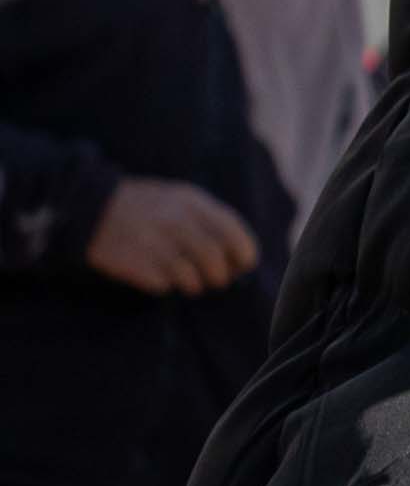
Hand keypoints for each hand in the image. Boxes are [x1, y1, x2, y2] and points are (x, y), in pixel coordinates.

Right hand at [85, 175, 260, 294]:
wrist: (90, 207)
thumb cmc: (146, 209)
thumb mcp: (180, 200)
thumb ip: (209, 222)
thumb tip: (240, 258)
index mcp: (191, 201)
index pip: (232, 231)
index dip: (244, 254)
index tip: (243, 265)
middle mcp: (174, 220)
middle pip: (213, 258)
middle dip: (220, 276)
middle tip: (216, 281)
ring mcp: (151, 241)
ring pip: (190, 276)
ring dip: (195, 285)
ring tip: (190, 283)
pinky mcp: (131, 262)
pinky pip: (162, 284)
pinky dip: (166, 285)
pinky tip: (159, 277)